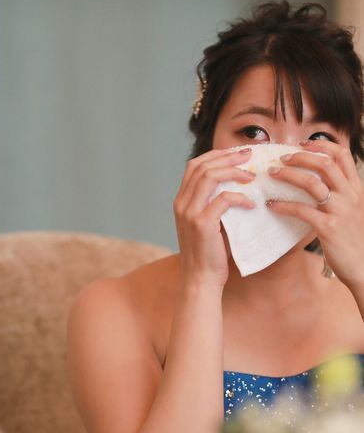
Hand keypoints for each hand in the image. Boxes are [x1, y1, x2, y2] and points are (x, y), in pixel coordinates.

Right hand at [173, 147, 254, 287]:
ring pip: (210, 177)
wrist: (200, 278)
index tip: (236, 154)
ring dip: (234, 172)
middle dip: (227, 157)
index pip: (194, 166)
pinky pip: (224, 199)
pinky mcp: (202, 224)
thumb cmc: (209, 252)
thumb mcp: (207, 223)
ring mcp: (189, 213)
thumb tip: (238, 184)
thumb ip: (214, 203)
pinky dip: (240, 198)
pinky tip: (251, 205)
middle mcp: (181, 204)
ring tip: (252, 176)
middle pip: (202, 166)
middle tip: (250, 156)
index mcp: (181, 201)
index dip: (215, 155)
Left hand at [266, 139, 363, 288]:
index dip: (320, 146)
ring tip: (272, 174)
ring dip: (288, 175)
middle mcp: (351, 195)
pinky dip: (284, 205)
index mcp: (356, 189)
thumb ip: (339, 196)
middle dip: (300, 157)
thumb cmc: (354, 240)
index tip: (301, 144)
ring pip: (312, 183)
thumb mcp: (353, 211)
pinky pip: (302, 210)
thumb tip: (316, 185)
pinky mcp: (329, 227)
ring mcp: (341, 210)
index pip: (342, 156)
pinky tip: (271, 204)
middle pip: (325, 164)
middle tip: (280, 159)